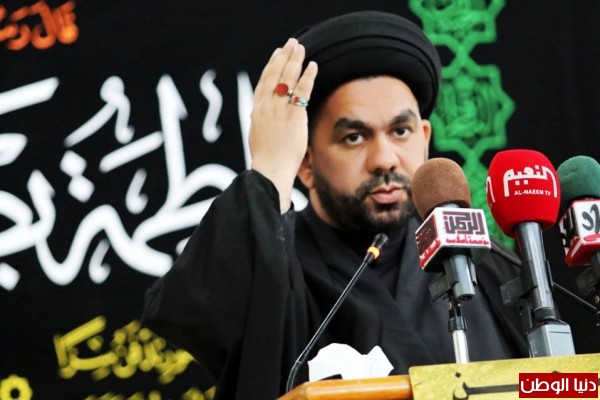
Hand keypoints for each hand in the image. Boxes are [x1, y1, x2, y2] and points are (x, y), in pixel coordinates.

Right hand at [249, 38, 317, 212]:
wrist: (270, 170)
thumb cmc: (266, 159)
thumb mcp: (257, 136)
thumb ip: (260, 123)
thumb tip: (257, 118)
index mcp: (257, 111)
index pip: (264, 82)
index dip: (271, 66)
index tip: (277, 54)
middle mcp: (266, 107)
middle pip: (274, 75)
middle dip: (283, 57)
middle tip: (290, 44)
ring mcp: (279, 110)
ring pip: (287, 79)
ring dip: (294, 61)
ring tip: (300, 48)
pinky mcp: (293, 115)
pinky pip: (301, 91)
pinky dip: (307, 76)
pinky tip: (312, 65)